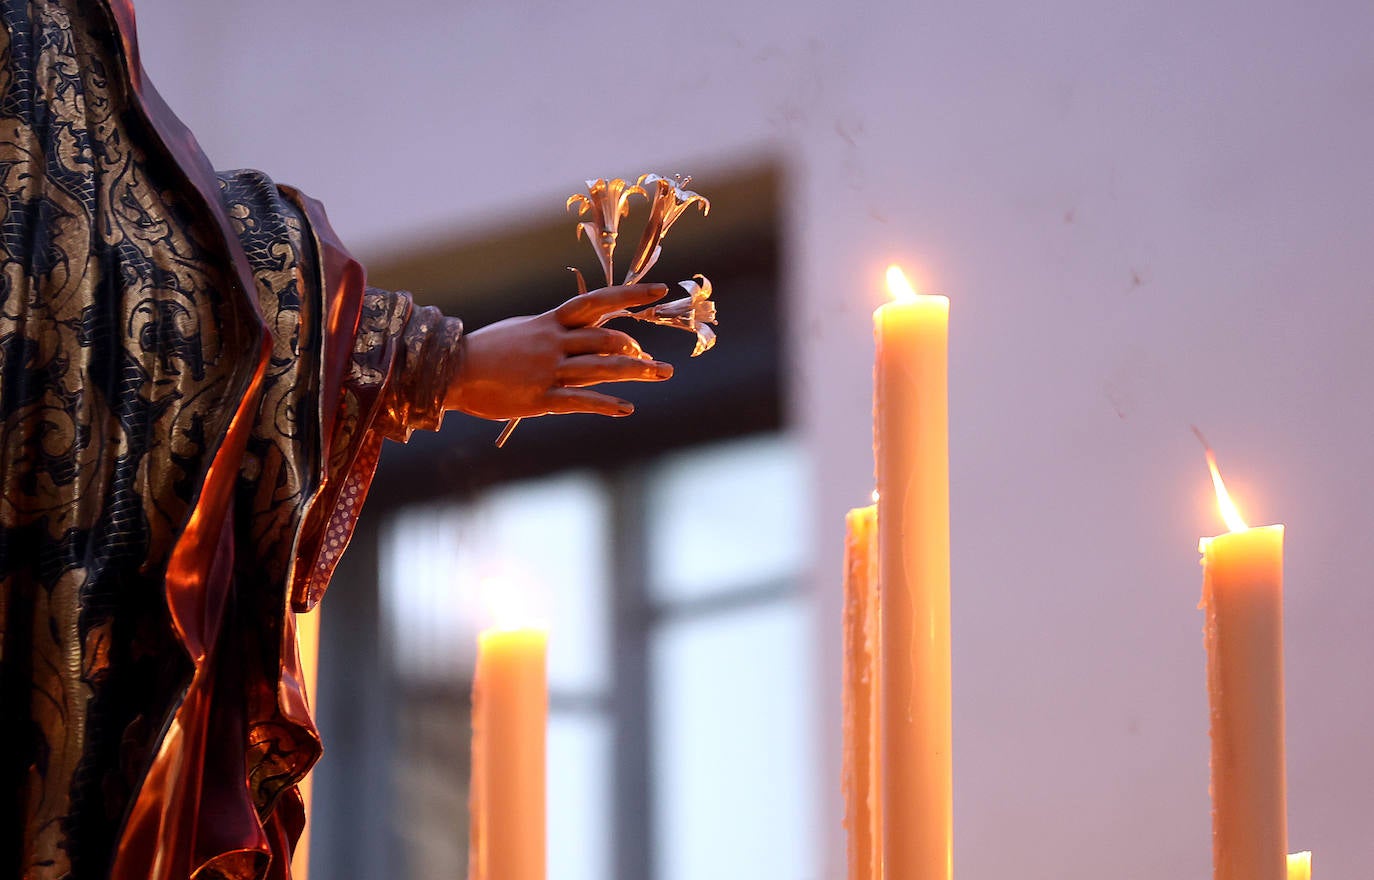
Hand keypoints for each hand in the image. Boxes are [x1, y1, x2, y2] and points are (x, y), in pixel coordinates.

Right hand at [446, 283, 673, 420]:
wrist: (451, 371)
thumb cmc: (490, 350)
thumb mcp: (525, 330)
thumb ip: (557, 330)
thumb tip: (589, 330)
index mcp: (550, 322)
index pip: (597, 302)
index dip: (630, 296)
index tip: (660, 290)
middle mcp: (553, 343)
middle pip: (607, 339)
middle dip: (637, 349)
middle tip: (658, 363)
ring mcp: (547, 370)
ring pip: (600, 368)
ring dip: (636, 371)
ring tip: (661, 373)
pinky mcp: (539, 398)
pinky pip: (580, 401)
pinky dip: (606, 404)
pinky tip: (626, 407)